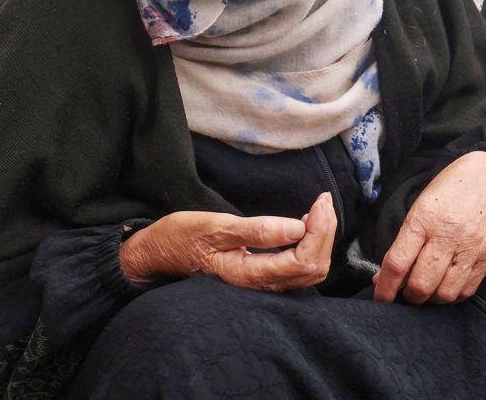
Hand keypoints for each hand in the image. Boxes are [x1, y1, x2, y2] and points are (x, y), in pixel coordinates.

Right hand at [120, 193, 336, 291]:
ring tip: (318, 209)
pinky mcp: (262, 275)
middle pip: (312, 268)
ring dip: (320, 238)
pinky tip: (305, 224)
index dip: (319, 232)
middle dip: (325, 233)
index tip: (319, 202)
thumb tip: (297, 229)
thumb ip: (256, 230)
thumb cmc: (183, 237)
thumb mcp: (215, 227)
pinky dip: (310, 245)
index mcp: (247, 274)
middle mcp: (259, 285)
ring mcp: (262, 282)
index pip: (302, 261)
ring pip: (309, 270)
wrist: (159, 253)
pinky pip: (298, 267)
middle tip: (323, 200)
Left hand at [373, 151, 485, 305]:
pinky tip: (445, 285)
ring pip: (445, 294)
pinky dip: (451, 296)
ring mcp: (471, 247)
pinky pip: (466, 291)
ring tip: (428, 290)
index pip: (398, 262)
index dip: (385, 287)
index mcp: (424, 218)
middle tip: (407, 292)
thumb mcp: (419, 209)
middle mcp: (448, 234)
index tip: (380, 298)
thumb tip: (383, 278)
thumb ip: (402, 243)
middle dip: (409, 297)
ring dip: (431, 299)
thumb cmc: (447, 193)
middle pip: (422, 284)